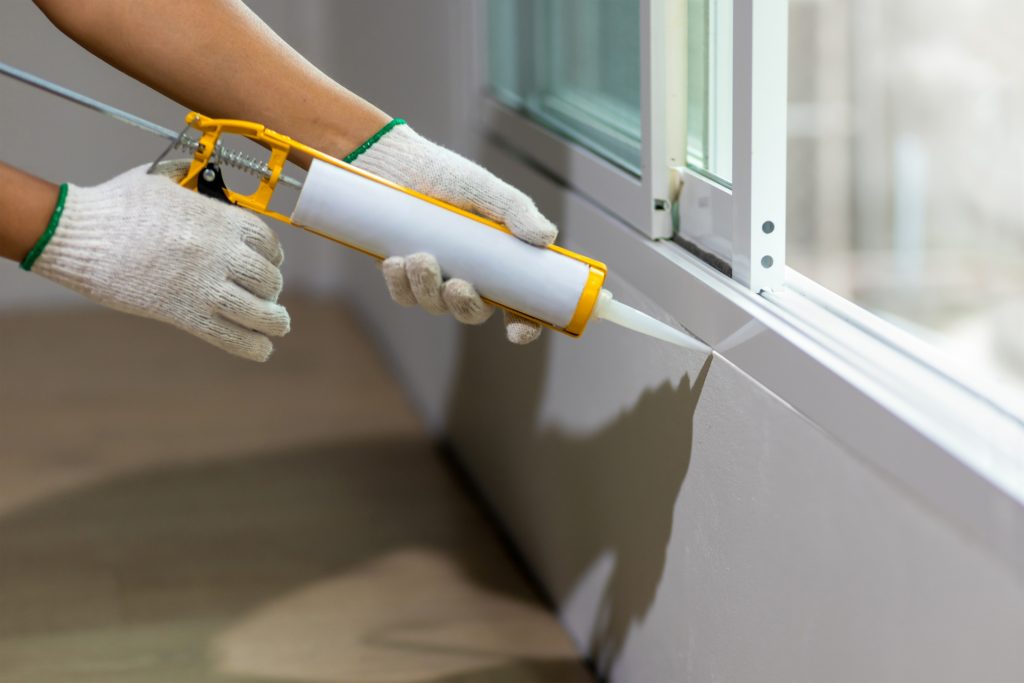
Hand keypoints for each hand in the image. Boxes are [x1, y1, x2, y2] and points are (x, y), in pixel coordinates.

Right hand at [24, 162, 289, 360]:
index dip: (274, 256)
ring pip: (257, 310)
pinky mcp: (182, 311)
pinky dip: (250, 345)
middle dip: (272, 290)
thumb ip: (187, 176)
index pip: (267, 242)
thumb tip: (197, 170)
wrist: (79, 233)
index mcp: (218, 218)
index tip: (272, 264)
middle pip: (267, 278)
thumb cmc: (115, 204)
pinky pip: (228, 334)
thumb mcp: (159, 178)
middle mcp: (219, 251)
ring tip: (278, 325)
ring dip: (273, 321)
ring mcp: (203, 283)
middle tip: (268, 297)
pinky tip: (262, 350)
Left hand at [350, 121, 556, 344]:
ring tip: (420, 258)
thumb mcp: (485, 190)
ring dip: (428, 289)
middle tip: (456, 286)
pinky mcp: (402, 275)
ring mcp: (434, 278)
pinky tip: (396, 262)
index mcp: (497, 262)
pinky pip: (404, 296)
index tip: (518, 332)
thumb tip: (547, 237)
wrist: (394, 162)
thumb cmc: (444, 174)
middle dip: (465, 306)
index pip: (518, 305)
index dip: (523, 326)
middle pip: (473, 313)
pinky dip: (401, 285)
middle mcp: (468, 275)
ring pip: (435, 306)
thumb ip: (516, 211)